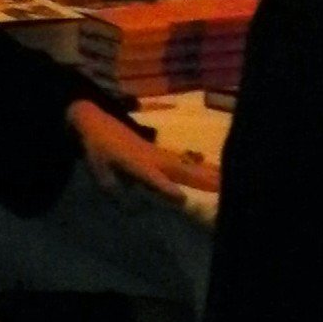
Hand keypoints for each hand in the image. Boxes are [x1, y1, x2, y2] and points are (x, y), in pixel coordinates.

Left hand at [67, 97, 220, 197]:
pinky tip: (213, 173)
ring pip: (185, 166)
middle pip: (180, 170)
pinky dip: (198, 168)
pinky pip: (181, 163)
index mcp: (136, 162)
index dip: (166, 188)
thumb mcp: (97, 169)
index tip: (182, 199)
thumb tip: (123, 199)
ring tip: (225, 181)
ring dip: (206, 173)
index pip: (154, 178)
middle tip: (222, 188)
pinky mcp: (159, 153)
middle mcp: (152, 158)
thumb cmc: (96, 148)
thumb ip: (111, 185)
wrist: (98, 122)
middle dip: (201, 180)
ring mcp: (158, 154)